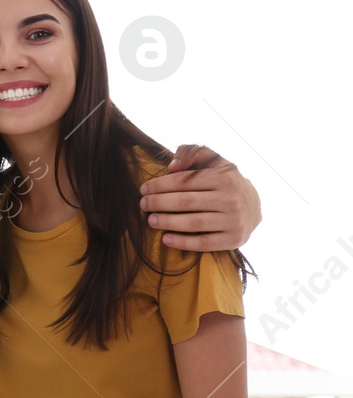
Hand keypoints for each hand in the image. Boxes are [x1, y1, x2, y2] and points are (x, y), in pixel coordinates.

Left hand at [139, 145, 260, 251]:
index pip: (185, 181)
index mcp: (224, 178)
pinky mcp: (234, 239)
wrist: (253, 207)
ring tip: (151, 220)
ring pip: (194, 223)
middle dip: (160, 203)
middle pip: (186, 202)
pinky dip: (183, 242)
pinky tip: (165, 239)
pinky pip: (204, 243)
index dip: (160, 185)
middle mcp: (231, 199)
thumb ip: (193, 154)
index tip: (143, 189)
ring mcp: (234, 221)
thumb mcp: (215, 162)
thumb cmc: (224, 183)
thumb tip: (172, 165)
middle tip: (143, 205)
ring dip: (168, 222)